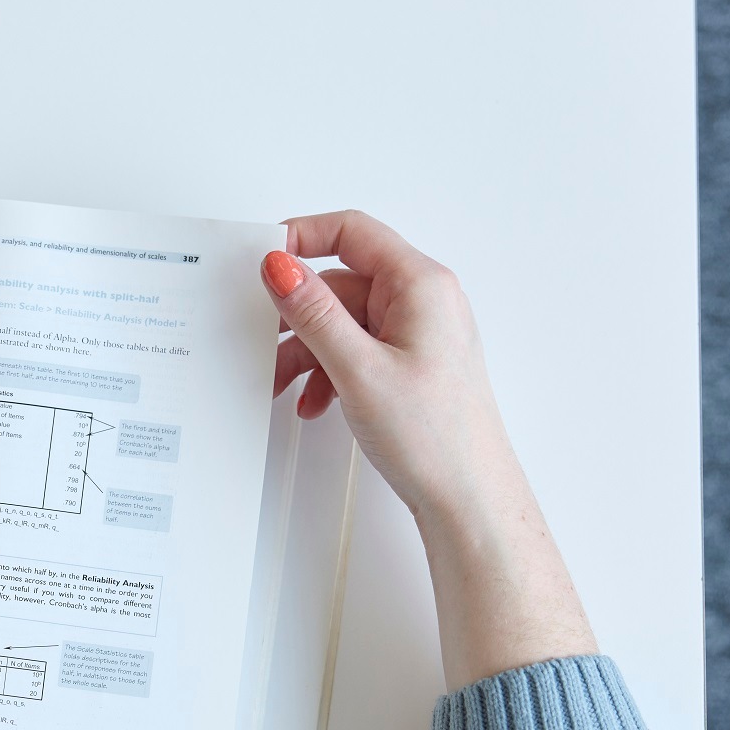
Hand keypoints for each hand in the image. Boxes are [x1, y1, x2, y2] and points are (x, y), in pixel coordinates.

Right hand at [262, 211, 596, 688]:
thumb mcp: (358, 368)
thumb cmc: (434, 437)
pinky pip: (358, 350)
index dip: (302, 236)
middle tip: (261, 338)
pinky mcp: (411, 364)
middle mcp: (424, 301)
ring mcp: (419, 333)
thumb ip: (314, 312)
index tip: (262, 258)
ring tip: (281, 385)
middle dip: (298, 315)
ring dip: (309, 350)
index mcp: (421, 285)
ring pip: (345, 322)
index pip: (352, 231)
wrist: (468, 498)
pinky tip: (313, 402)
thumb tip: (281, 265)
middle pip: (342, 281)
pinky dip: (329, 370)